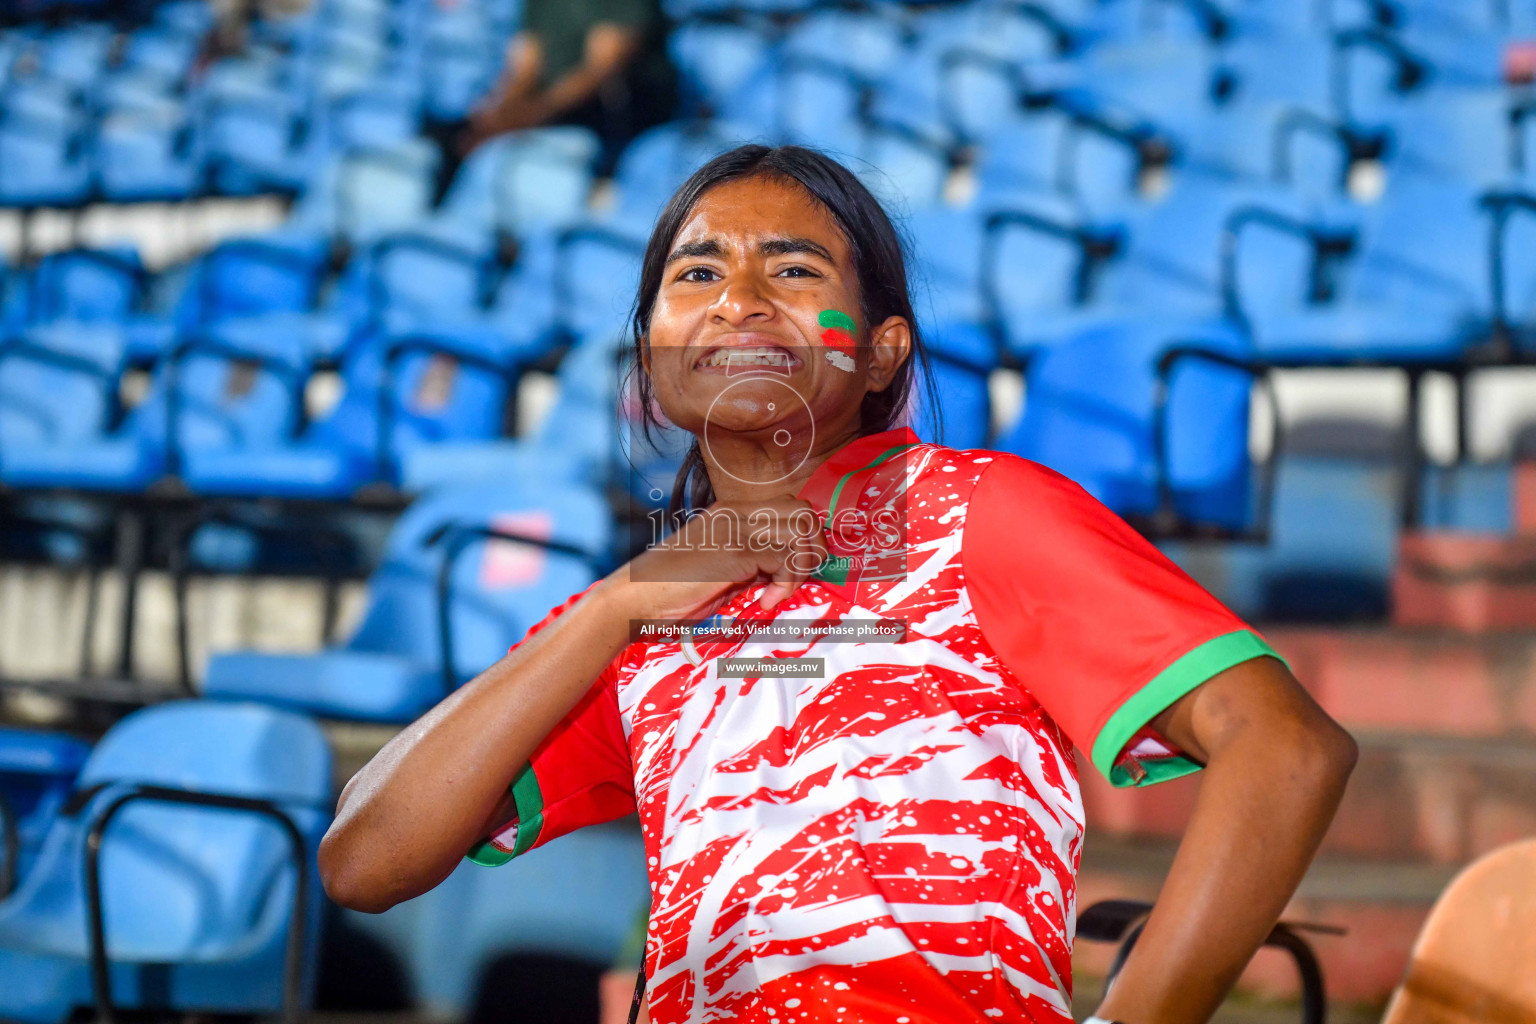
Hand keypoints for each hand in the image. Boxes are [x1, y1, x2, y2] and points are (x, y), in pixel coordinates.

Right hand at [606, 497, 828, 623]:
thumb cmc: (673, 591)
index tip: (798, 571)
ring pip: (799, 534)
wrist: (634, 599)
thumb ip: (752, 561)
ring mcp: (735, 528)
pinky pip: (784, 559)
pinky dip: (784, 585)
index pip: (791, 507)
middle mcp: (736, 512)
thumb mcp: (720, 567)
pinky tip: (765, 602)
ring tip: (778, 593)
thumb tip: (789, 570)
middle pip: (803, 512)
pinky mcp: (734, 551)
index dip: (806, 539)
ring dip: (799, 570)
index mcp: (732, 511)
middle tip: (797, 579)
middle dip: (812, 548)